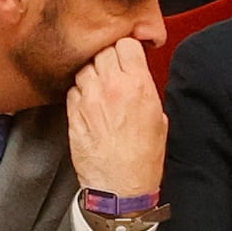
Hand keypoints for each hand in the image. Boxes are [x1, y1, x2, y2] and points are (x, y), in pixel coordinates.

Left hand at [62, 39, 167, 204]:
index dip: (126, 48)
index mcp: (138, 85)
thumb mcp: (158, 118)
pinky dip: (80, 92)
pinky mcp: (72, 113)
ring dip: (92, 73)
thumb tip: (137, 76)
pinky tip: (89, 104)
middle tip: (113, 70)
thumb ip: (146, 89)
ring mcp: (88, 99)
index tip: (127, 55)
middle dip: (108, 57)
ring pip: (84, 67)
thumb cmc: (143, 159)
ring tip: (100, 88)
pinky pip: (73, 89)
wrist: (120, 187)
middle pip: (102, 50)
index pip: (125, 43)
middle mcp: (111, 87)